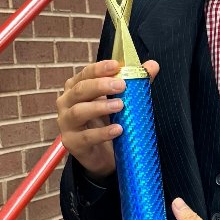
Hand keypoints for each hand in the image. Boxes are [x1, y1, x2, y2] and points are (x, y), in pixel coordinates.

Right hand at [56, 58, 159, 181]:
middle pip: (80, 90)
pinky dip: (103, 133)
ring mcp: (66, 123)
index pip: (85, 74)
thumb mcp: (120, 100)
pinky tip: (118, 129)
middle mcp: (66, 103)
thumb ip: (135, 83)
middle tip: (121, 85)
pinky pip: (86, 137)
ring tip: (120, 105)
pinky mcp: (72, 143)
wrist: (103, 154)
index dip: (99, 69)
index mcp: (76, 88)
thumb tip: (152, 65)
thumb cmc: (107, 121)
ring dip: (100, 107)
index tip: (116, 66)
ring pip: (78, 112)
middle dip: (100, 86)